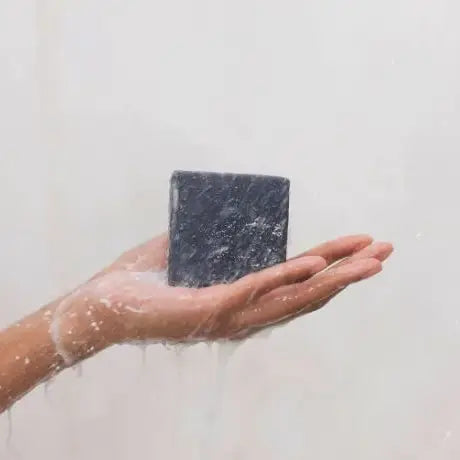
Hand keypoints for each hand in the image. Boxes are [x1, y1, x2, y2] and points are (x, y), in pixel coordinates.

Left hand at [53, 234, 391, 362]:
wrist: (103, 304)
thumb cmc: (145, 281)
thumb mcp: (189, 251)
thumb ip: (216, 238)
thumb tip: (235, 213)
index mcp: (243, 300)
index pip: (297, 285)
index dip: (332, 267)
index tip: (361, 248)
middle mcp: (244, 314)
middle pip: (307, 295)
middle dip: (349, 273)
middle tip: (385, 251)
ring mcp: (229, 315)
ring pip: (291, 298)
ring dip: (332, 278)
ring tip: (366, 260)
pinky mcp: (210, 310)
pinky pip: (252, 291)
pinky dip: (283, 277)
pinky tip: (310, 263)